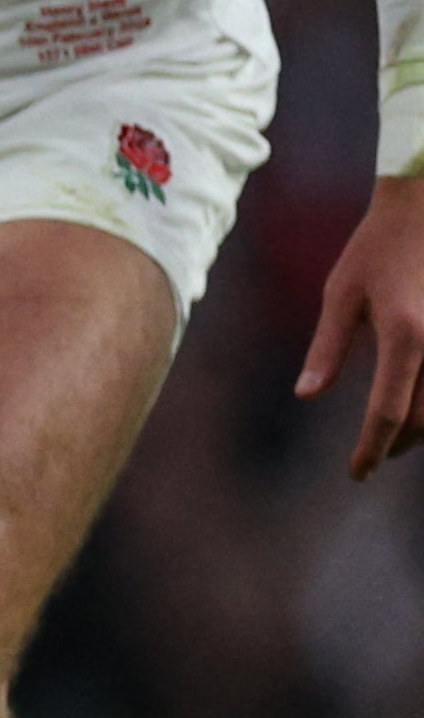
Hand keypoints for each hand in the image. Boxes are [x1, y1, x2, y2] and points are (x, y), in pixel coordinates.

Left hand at [299, 173, 423, 475]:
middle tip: (373, 457)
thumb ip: (328, 348)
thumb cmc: (379, 243)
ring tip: (397, 438)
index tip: (356, 473)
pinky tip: (421, 404)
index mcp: (405, 334)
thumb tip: (306, 396)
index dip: (371, 448)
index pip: (388, 411)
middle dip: (399, 443)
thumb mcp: (342, 291)